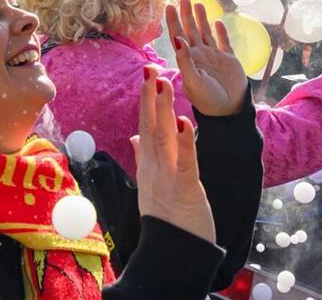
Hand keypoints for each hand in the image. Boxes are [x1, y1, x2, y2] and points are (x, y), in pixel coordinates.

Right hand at [131, 69, 215, 243]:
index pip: (146, 127)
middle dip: (151, 98)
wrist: (174, 252)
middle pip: (151, 127)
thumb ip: (143, 158)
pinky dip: (185, 141)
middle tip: (150, 69)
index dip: (146, 102)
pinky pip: (185, 161)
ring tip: (163, 84)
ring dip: (164, 110)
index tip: (147, 77)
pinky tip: (187, 122)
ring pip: (164, 138)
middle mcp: (154, 168)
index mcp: (149, 166)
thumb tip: (135, 136)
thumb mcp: (152, 184)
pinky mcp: (185, 188)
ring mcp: (167, 178)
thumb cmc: (169, 219)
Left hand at [165, 0, 246, 116]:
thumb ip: (185, 60)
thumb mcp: (193, 81)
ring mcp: (214, 57)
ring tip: (198, 4)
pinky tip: (218, 22)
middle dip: (186, 15)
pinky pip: (224, 42)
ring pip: (205, 33)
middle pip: (190, 31)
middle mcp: (199, 56)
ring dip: (201, 19)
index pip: (178, 36)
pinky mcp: (228, 60)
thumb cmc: (208, 99)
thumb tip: (177, 38)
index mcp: (188, 60)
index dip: (173, 21)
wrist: (229, 110)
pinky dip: (221, 32)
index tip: (169, 6)